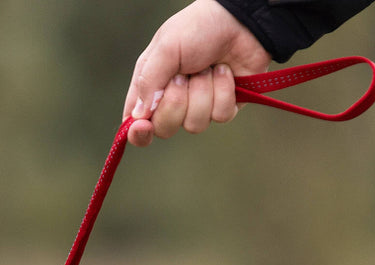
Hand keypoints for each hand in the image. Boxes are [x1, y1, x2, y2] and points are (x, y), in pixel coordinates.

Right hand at [121, 0, 271, 146]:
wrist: (239, 21)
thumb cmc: (198, 28)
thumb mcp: (166, 48)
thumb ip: (149, 81)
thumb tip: (139, 115)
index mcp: (150, 86)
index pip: (135, 122)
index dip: (138, 132)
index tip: (144, 127)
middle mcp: (172, 100)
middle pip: (165, 129)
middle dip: (175, 104)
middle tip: (182, 77)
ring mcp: (199, 105)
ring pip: (194, 124)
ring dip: (202, 92)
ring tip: (207, 67)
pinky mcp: (223, 106)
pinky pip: (220, 116)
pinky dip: (223, 91)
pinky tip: (224, 72)